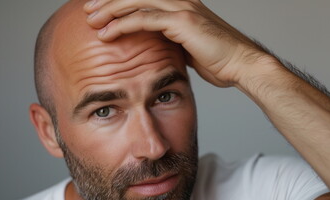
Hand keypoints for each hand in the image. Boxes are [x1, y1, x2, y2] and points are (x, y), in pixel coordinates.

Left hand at [83, 0, 270, 87]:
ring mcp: (182, 8)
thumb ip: (172, 40)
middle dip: (109, 1)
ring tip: (91, 20)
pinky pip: (145, 18)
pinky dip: (123, 24)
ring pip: (136, 1)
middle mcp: (180, 0)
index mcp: (180, 5)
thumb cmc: (218, 59)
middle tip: (89, 10)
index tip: (102, 12)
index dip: (121, 2)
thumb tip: (158, 45)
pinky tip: (107, 32)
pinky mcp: (182, 21)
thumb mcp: (189, 45)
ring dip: (111, 9)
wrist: (241, 64)